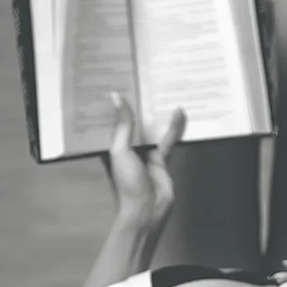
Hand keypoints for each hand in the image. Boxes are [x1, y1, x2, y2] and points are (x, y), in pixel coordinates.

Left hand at [102, 95, 185, 232]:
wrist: (147, 210)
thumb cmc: (127, 184)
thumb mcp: (119, 150)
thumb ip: (121, 125)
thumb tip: (116, 97)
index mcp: (108, 146)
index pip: (108, 120)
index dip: (109, 104)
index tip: (111, 82)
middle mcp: (125, 148)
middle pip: (130, 122)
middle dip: (133, 104)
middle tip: (136, 77)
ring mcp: (144, 153)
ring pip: (149, 128)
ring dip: (154, 114)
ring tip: (158, 89)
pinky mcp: (160, 158)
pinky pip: (167, 139)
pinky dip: (173, 127)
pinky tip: (178, 113)